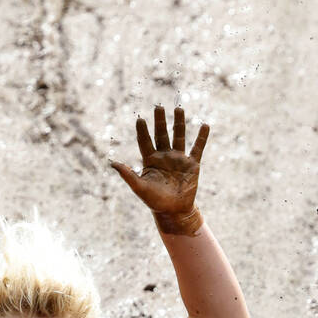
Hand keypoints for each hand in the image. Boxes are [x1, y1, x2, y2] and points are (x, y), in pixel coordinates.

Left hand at [109, 105, 208, 234]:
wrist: (174, 211)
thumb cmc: (154, 201)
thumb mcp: (139, 188)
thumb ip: (127, 174)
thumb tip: (112, 162)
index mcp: (150, 160)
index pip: (145, 141)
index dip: (142, 131)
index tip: (140, 119)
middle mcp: (164, 156)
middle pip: (161, 134)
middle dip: (160, 121)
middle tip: (158, 106)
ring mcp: (179, 158)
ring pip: (179, 136)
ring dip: (179, 123)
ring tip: (179, 109)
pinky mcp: (192, 164)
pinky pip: (197, 148)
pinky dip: (201, 137)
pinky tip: (205, 125)